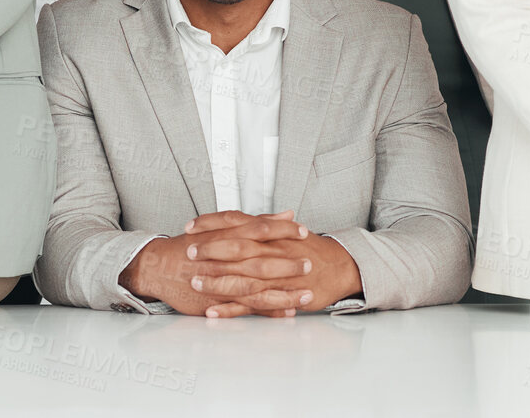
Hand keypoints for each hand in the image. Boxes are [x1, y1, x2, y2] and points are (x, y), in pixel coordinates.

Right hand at [119, 211, 316, 316]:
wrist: (159, 266)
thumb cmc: (191, 246)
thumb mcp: (222, 227)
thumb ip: (258, 221)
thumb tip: (287, 214)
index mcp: (228, 236)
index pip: (260, 229)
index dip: (283, 230)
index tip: (304, 231)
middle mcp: (226, 258)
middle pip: (262, 259)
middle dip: (288, 263)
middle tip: (310, 263)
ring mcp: (223, 280)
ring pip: (258, 287)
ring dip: (284, 292)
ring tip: (307, 294)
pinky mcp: (218, 300)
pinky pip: (246, 307)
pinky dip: (267, 310)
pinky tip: (286, 312)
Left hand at [182, 210, 362, 316]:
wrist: (341, 267)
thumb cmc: (313, 250)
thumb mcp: (288, 232)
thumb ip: (265, 225)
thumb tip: (244, 218)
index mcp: (270, 233)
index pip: (236, 222)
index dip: (211, 223)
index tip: (191, 226)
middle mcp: (271, 251)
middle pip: (236, 248)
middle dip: (210, 250)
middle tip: (188, 251)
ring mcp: (275, 276)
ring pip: (242, 277)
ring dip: (216, 280)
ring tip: (194, 281)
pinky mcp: (280, 297)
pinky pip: (252, 304)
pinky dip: (231, 309)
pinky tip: (212, 311)